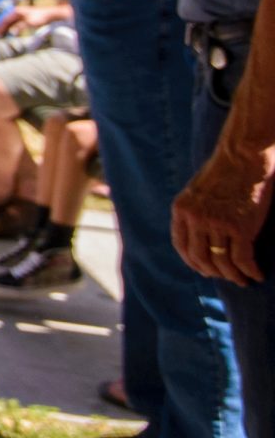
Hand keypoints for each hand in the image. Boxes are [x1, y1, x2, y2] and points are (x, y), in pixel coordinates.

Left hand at [175, 147, 274, 282]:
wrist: (244, 157)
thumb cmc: (224, 172)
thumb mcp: (197, 191)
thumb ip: (194, 212)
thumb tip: (199, 238)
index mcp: (181, 209)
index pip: (181, 245)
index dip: (192, 262)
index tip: (204, 270)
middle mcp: (195, 218)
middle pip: (200, 258)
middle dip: (213, 272)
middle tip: (225, 277)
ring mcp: (217, 223)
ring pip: (221, 262)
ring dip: (233, 275)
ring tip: (242, 280)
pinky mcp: (240, 227)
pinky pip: (242, 259)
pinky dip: (250, 271)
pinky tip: (256, 274)